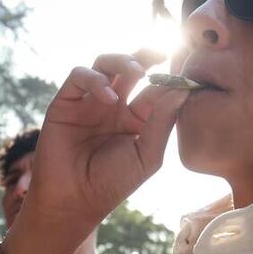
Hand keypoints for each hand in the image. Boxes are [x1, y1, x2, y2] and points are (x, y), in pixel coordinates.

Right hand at [24, 50, 189, 230]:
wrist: (74, 201)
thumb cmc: (112, 184)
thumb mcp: (147, 156)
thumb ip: (162, 122)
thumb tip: (183, 89)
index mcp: (137, 118)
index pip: (156, 89)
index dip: (170, 78)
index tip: (186, 71)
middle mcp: (114, 105)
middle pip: (131, 68)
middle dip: (146, 55)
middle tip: (162, 52)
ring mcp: (90, 102)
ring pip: (105, 63)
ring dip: (122, 60)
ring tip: (137, 71)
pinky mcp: (66, 102)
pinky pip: (80, 76)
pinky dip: (95, 79)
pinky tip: (109, 96)